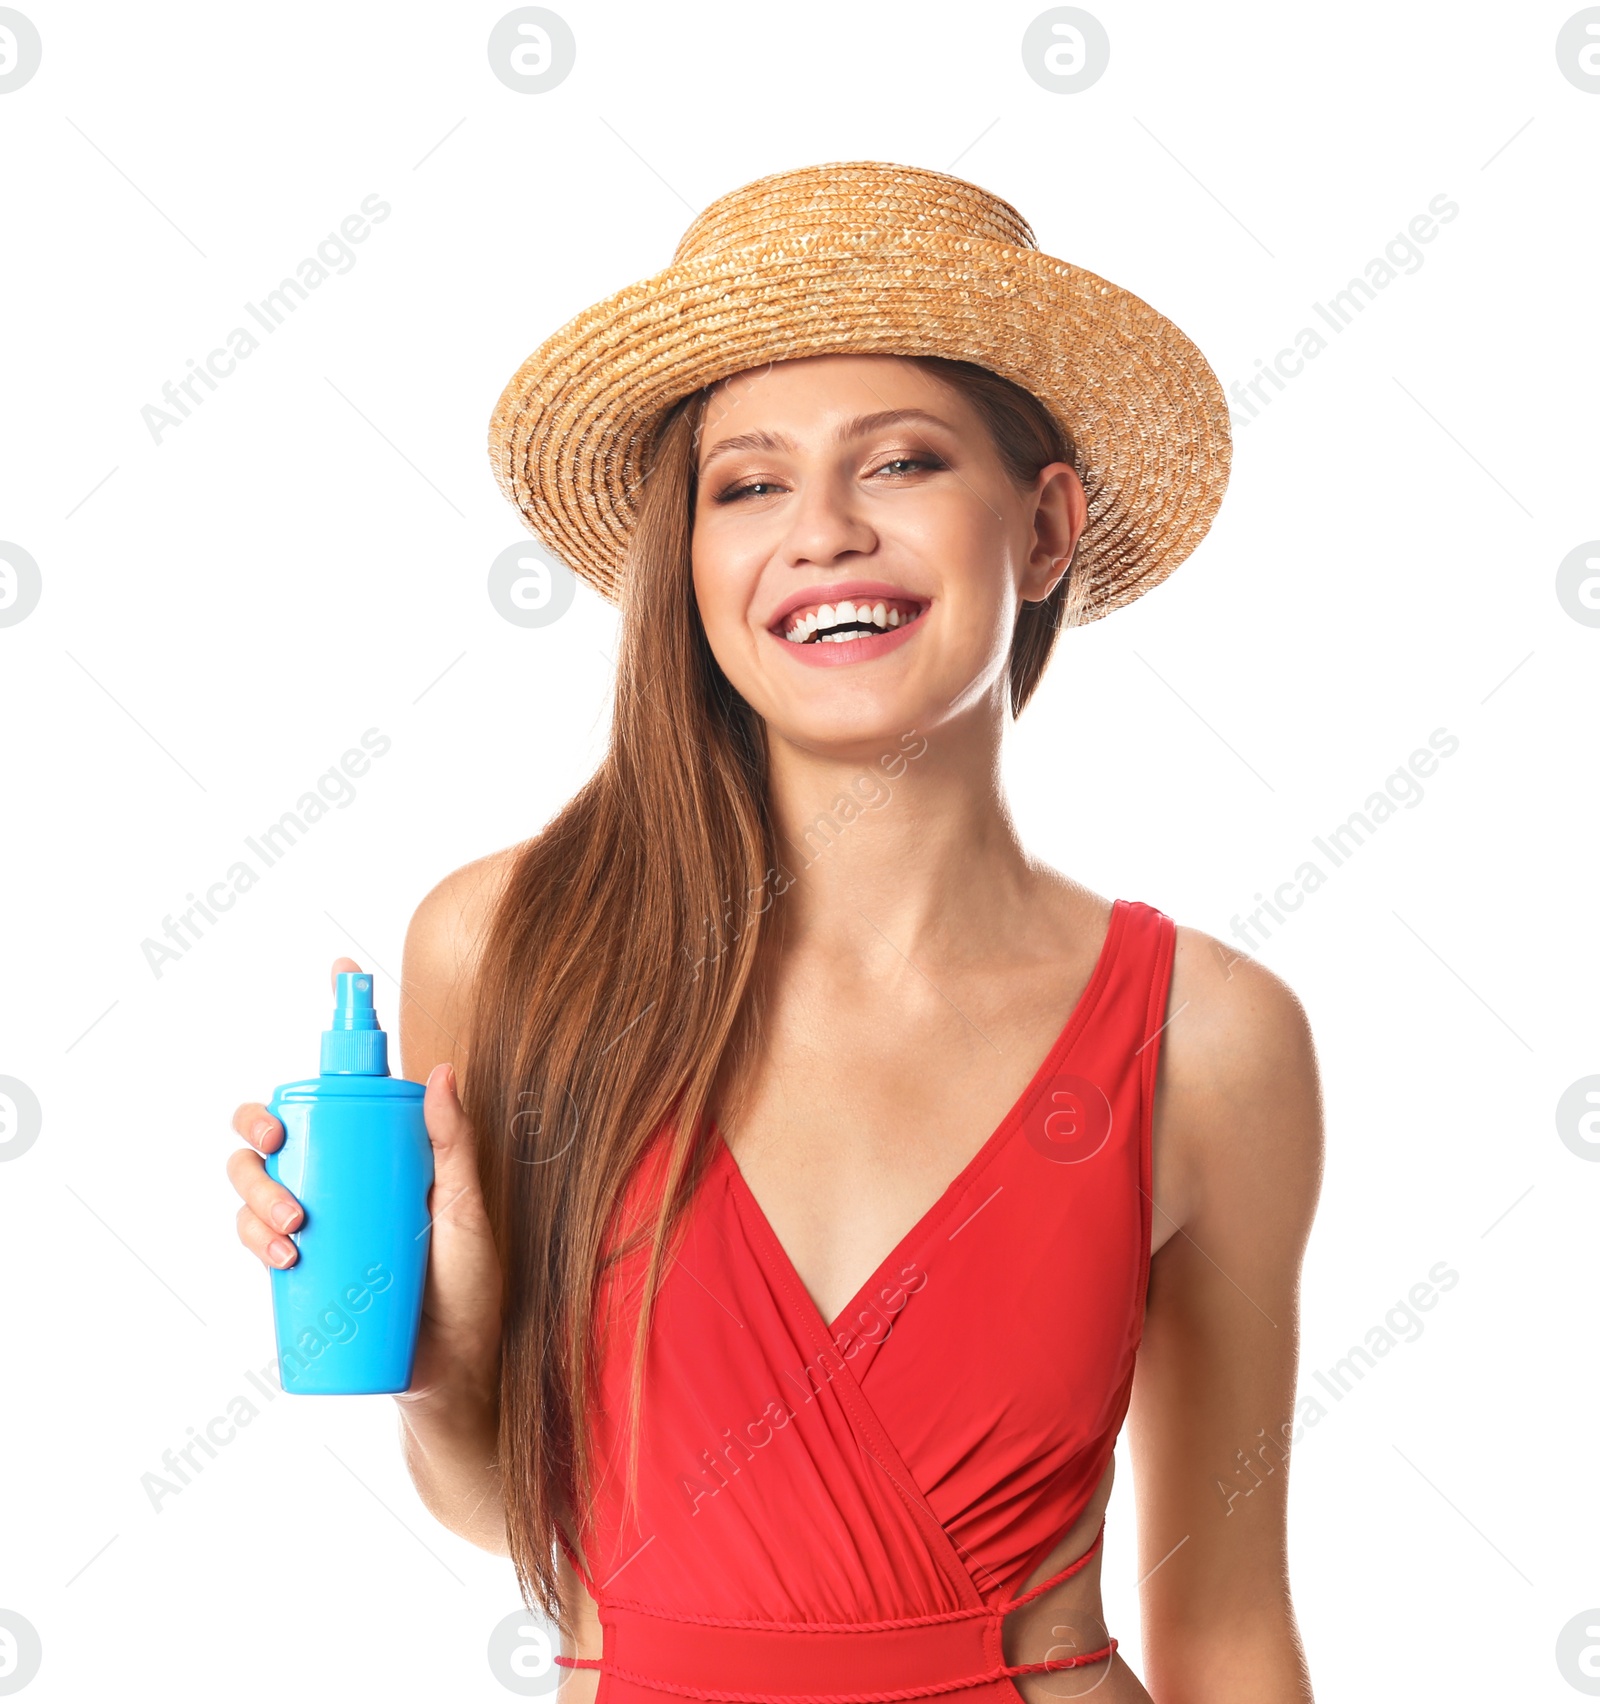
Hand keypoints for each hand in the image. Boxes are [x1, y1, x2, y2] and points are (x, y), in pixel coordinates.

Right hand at [228, 957, 503, 1410]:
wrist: (448, 1378)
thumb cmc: (471, 1291)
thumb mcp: (469, 1216)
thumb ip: (457, 1150)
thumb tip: (444, 1071)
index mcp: (387, 1150)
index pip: (359, 1081)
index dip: (344, 1021)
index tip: (341, 968)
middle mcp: (345, 1172)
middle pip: (280, 1123)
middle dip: (259, 1125)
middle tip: (276, 1143)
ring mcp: (317, 1215)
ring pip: (253, 1175)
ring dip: (253, 1190)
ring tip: (291, 1228)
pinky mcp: (298, 1264)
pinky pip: (251, 1234)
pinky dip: (250, 1236)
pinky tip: (279, 1256)